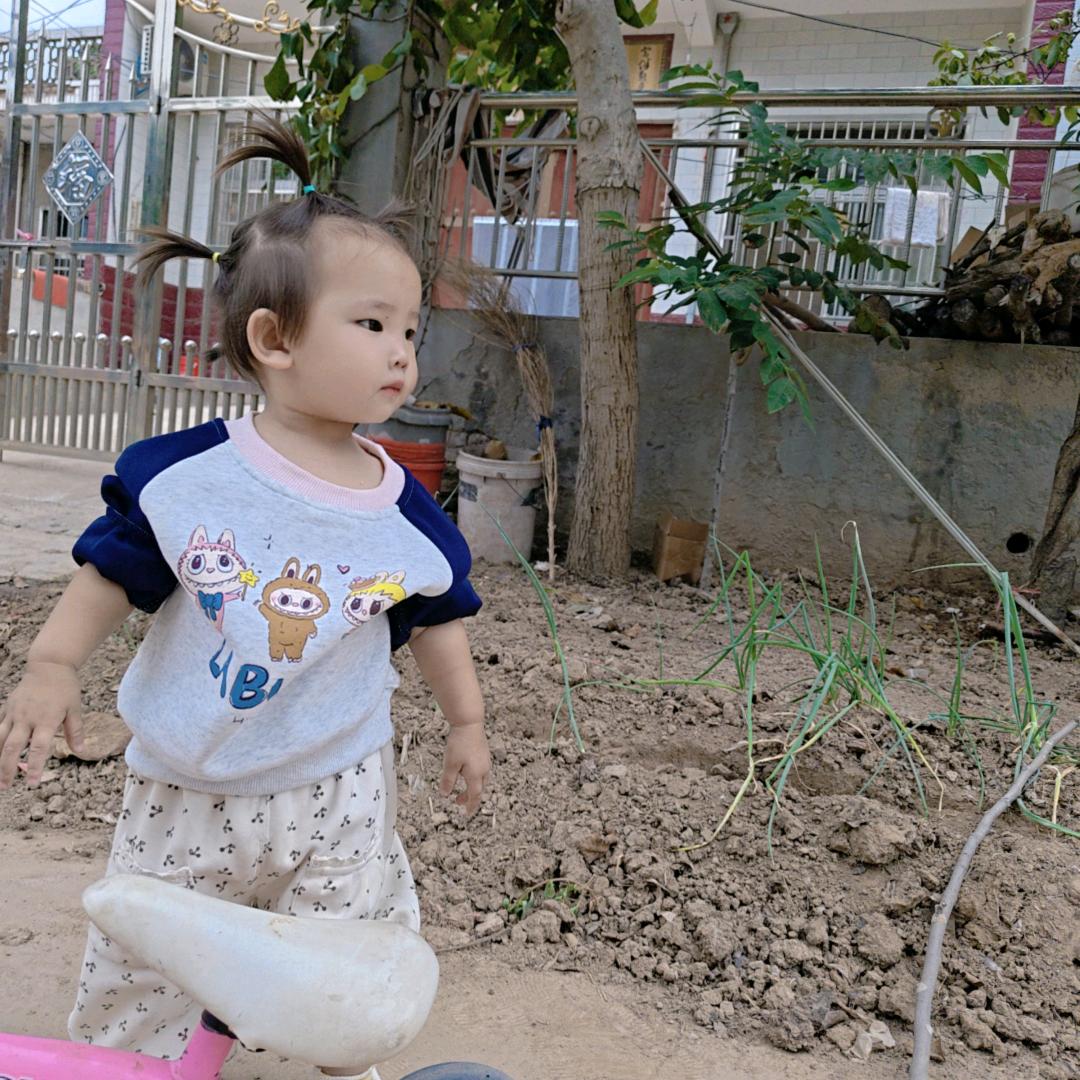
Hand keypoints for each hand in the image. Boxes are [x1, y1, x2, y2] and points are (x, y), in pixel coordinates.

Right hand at [0, 661, 84, 788]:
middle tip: (5, 787)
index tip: (32, 783)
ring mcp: (13, 713)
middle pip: (11, 747)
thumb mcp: (75, 708)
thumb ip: (75, 731)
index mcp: (45, 719)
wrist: (49, 665)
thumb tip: (80, 751)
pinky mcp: (6, 708)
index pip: (38, 749)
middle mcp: (26, 718)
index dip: (34, 767)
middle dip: (6, 769)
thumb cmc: (65, 687)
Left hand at [439, 722, 490, 816]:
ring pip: (481, 780)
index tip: (466, 814)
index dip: (470, 806)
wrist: (469, 723)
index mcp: (476, 775)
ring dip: (472, 787)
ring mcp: (486, 761)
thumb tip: (445, 794)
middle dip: (470, 797)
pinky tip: (466, 771)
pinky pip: (481, 771)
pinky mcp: (484, 754)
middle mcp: (484, 770)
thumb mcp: (450, 764)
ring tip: (461, 786)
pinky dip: (474, 777)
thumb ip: (448, 781)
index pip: (474, 796)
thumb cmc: (460, 742)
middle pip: (479, 789)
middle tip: (458, 801)